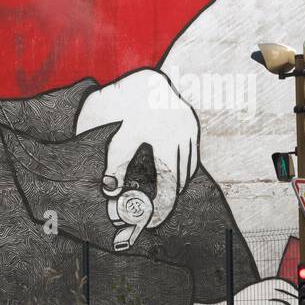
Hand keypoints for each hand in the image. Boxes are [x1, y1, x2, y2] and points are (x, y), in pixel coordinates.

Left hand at [76, 69, 199, 240]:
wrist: (142, 81)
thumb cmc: (123, 109)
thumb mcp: (116, 137)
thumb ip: (114, 164)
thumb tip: (111, 191)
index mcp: (163, 138)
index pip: (167, 186)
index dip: (161, 209)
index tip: (151, 224)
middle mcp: (181, 134)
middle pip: (178, 181)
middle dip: (166, 199)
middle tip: (153, 216)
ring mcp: (190, 129)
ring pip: (187, 170)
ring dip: (175, 185)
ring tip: (160, 199)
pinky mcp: (193, 125)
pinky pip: (191, 156)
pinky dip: (181, 169)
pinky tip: (170, 177)